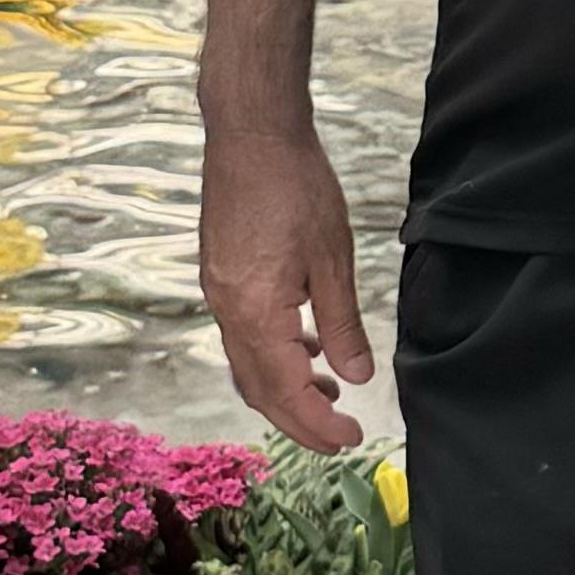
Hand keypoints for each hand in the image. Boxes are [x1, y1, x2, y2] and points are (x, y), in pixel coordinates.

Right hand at [201, 113, 376, 449]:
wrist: (251, 135)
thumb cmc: (296, 187)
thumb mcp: (333, 258)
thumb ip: (342, 324)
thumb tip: (357, 376)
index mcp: (255, 312)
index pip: (284, 391)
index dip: (316, 424)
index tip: (351, 439)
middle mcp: (226, 311)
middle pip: (258, 389)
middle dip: (298, 421)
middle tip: (340, 437)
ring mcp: (218, 294)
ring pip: (247, 365)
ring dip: (285, 389)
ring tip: (330, 394)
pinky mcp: (220, 276)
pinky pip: (242, 335)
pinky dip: (272, 356)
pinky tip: (305, 347)